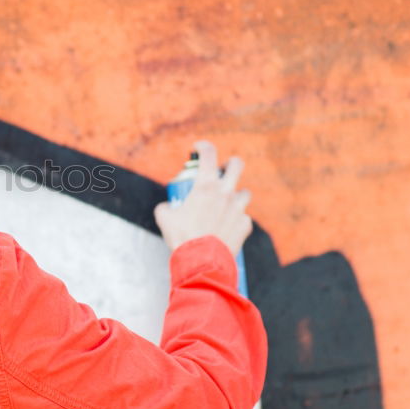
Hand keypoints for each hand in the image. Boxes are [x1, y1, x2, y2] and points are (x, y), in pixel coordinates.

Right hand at [154, 140, 251, 255]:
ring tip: (226, 203)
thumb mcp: (164, 218)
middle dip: (231, 163)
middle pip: (237, 165)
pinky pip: (244, 218)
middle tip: (224, 169)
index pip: (208, 154)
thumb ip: (167, 207)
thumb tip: (167, 208)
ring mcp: (238, 209)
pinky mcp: (245, 225)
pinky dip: (237, 220)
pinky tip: (228, 227)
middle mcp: (225, 194)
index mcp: (205, 187)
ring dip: (236, 195)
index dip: (203, 146)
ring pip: (245, 192)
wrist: (201, 262)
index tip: (199, 148)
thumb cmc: (182, 238)